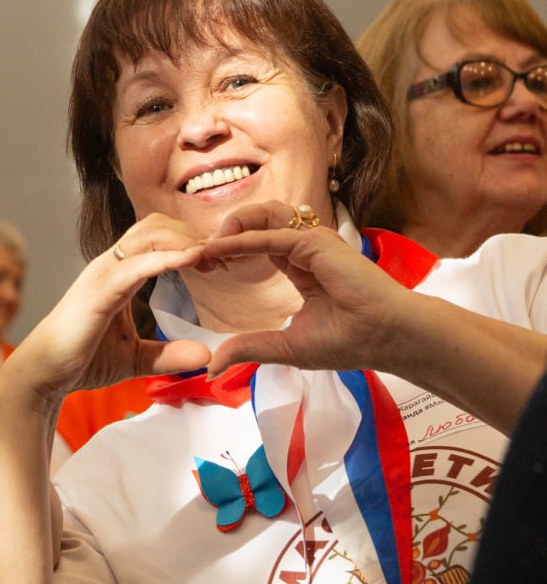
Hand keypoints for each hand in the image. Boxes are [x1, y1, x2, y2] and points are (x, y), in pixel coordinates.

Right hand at [5, 213, 210, 400]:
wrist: (44, 374)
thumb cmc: (82, 360)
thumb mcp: (136, 358)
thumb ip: (167, 354)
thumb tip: (205, 356)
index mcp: (118, 274)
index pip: (156, 238)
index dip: (187, 241)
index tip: (216, 261)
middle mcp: (109, 266)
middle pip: (155, 226)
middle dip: (190, 234)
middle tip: (221, 256)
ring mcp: (103, 274)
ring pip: (148, 236)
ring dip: (184, 240)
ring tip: (211, 255)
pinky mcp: (99, 291)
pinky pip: (138, 265)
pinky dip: (168, 258)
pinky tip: (192, 260)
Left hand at [195, 202, 412, 374]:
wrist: (388, 338)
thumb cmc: (349, 341)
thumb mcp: (286, 347)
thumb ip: (249, 348)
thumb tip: (213, 367)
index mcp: (300, 265)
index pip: (256, 244)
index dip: (227, 250)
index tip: (201, 266)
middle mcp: (305, 247)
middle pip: (256, 222)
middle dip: (223, 232)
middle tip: (196, 255)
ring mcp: (312, 242)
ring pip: (263, 216)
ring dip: (230, 226)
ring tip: (206, 248)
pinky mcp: (316, 243)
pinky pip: (270, 237)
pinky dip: (241, 241)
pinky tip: (218, 250)